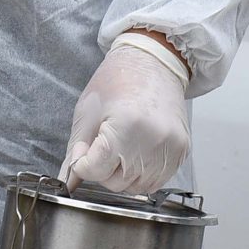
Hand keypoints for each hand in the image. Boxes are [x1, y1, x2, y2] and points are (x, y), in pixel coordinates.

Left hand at [61, 34, 190, 196]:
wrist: (153, 62)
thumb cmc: (118, 79)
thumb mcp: (88, 111)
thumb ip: (75, 149)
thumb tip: (66, 180)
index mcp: (125, 125)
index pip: (96, 168)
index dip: (83, 164)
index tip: (82, 154)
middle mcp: (152, 140)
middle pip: (116, 182)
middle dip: (102, 170)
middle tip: (100, 147)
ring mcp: (170, 148)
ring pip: (136, 186)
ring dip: (122, 175)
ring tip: (119, 148)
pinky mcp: (181, 152)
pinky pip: (156, 181)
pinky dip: (142, 174)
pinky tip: (136, 153)